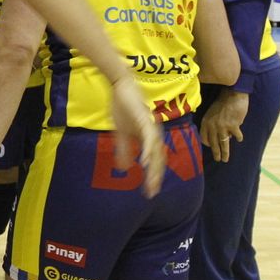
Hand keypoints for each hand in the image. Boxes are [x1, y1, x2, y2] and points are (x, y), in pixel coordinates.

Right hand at [108, 77, 162, 196]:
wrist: (120, 86)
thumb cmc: (122, 107)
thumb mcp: (120, 133)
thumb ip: (123, 150)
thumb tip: (124, 168)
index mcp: (149, 137)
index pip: (154, 161)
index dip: (153, 177)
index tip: (149, 192)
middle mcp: (154, 134)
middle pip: (158, 159)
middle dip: (156, 177)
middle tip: (152, 192)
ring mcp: (150, 127)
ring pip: (156, 151)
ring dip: (154, 168)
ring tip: (151, 182)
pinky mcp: (144, 120)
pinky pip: (148, 138)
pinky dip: (148, 151)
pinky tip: (145, 162)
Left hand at [200, 89, 248, 162]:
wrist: (233, 94)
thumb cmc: (223, 102)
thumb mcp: (212, 112)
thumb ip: (212, 123)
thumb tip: (218, 134)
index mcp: (206, 122)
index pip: (204, 138)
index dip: (207, 144)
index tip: (211, 147)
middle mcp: (213, 126)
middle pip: (213, 143)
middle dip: (216, 153)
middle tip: (218, 160)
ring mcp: (223, 127)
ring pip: (223, 144)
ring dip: (225, 153)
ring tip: (225, 159)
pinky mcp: (233, 126)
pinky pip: (236, 136)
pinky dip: (238, 138)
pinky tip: (239, 139)